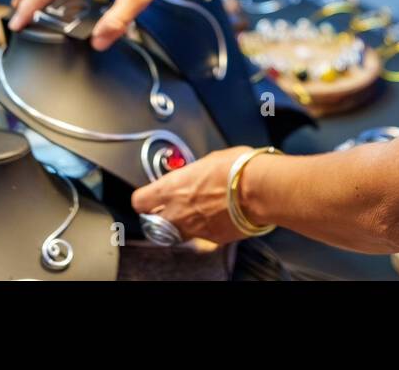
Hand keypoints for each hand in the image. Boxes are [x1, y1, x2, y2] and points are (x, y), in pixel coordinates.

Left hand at [130, 147, 261, 245]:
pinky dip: (205, 229)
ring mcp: (193, 229)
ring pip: (176, 233)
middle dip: (161, 216)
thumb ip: (194, 172)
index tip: (150, 195)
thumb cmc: (236, 169)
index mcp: (171, 188)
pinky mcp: (212, 240)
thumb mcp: (208, 159)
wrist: (258, 190)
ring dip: (181, 224)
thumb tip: (197, 174)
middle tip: (172, 206)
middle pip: (153, 223)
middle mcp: (177, 212)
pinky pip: (201, 237)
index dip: (145, 199)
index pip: (140, 201)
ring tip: (196, 213)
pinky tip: (217, 217)